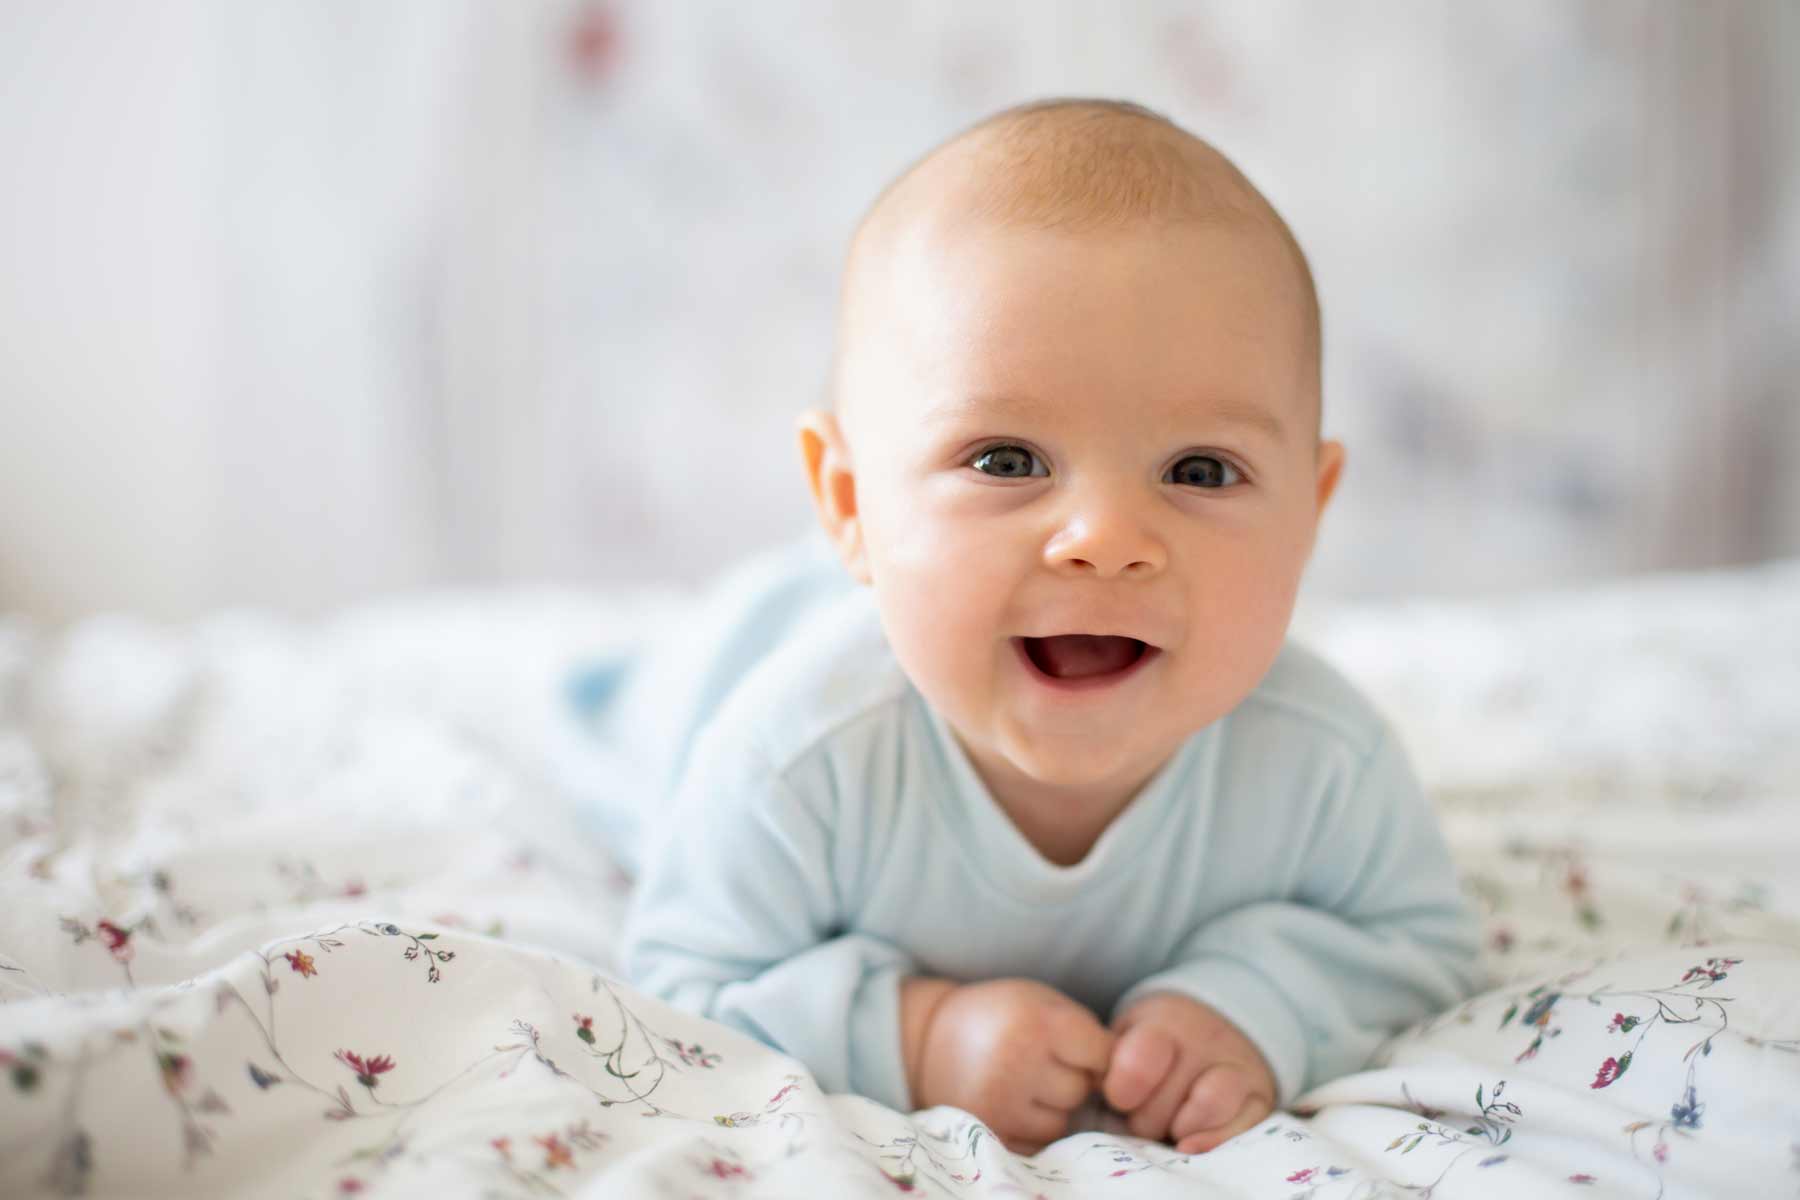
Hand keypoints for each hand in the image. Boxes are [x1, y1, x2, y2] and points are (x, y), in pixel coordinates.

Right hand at [906, 977, 1112, 1155]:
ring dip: (1051, 1107)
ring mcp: (999, 1100)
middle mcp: (1017, 1061)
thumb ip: (1086, 1032)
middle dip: (1070, 1078)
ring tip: (1022, 1080)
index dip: (1095, 1052)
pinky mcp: (987, 1129)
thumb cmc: (1002, 1016)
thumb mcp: (1042, 1001)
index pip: (1104, 1055)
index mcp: (1037, 1021)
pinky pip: (1036, 1142)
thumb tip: (1123, 1082)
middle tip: (1038, 1059)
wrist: (931, 1038)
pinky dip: (1030, 1126)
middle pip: (1081, 1090)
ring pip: (1061, 1122)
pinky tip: (1011, 1100)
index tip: (1075, 1046)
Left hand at [1100, 992, 1275, 1153]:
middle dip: (1146, 1117)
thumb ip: (1109, 1060)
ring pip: (1208, 1106)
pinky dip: (1213, 1142)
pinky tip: (1190, 1144)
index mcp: (1164, 1024)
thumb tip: (1092, 1085)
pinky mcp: (1259, 1098)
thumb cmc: (1160, 1040)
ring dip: (1179, 1128)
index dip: (1123, 1089)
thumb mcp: (1130, 1033)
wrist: (1220, 1022)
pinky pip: (1241, 1127)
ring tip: (1170, 1125)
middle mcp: (1205, 1041)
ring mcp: (1236, 1067)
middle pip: (1165, 1100)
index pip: (1140, 1061)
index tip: (1119, 1096)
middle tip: (1144, 1110)